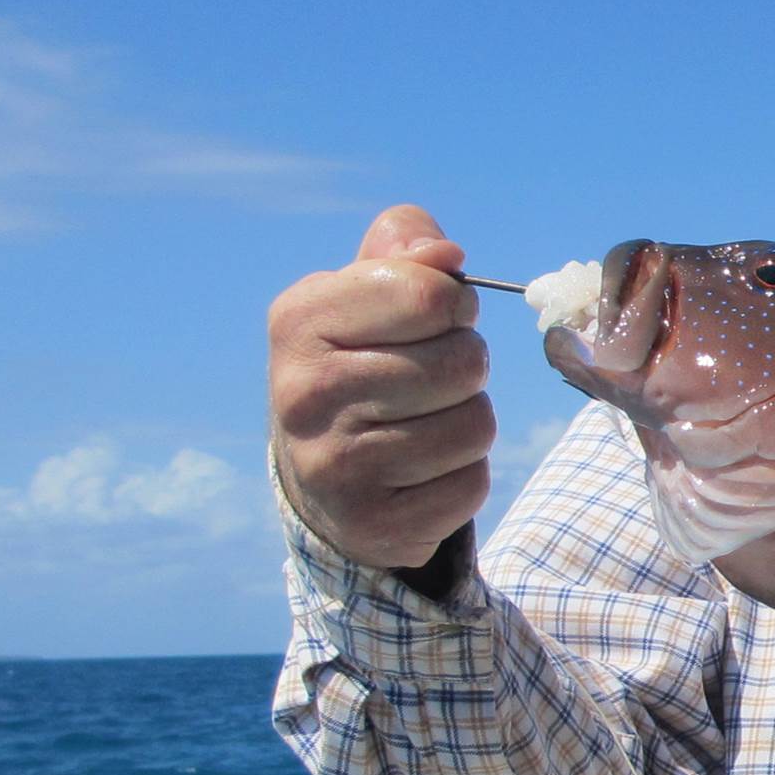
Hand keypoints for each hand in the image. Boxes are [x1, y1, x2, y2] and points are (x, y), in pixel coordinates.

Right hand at [268, 205, 495, 570]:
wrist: (320, 485)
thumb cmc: (358, 367)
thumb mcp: (361, 296)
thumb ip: (402, 251)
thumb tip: (444, 253)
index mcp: (299, 321)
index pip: (430, 293)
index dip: (455, 305)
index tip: (437, 319)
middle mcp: (304, 392)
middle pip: (463, 361)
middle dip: (465, 365)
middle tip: (429, 380)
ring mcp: (334, 464)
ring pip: (475, 424)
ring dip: (468, 421)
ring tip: (423, 424)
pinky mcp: (372, 523)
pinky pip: (471, 483)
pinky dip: (463, 475)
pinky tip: (421, 472)